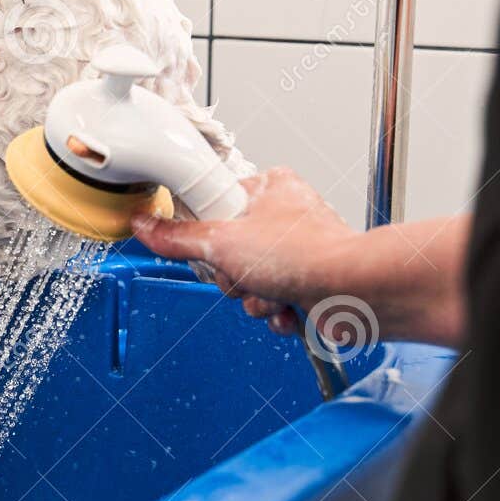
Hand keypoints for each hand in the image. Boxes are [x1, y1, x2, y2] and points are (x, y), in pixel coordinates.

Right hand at [131, 168, 469, 348]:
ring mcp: (296, 252)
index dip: (203, 235)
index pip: (211, 206)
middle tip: (244, 273)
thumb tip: (144, 226)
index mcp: (267, 188)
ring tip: (272, 293)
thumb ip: (177, 237)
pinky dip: (275, 312)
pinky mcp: (307, 284)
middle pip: (225, 252)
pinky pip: (271, 302)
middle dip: (231, 277)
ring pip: (247, 282)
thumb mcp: (222, 242)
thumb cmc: (306, 255)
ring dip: (252, 298)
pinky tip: (289, 307)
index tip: (207, 247)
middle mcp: (283, 216)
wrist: (355, 292)